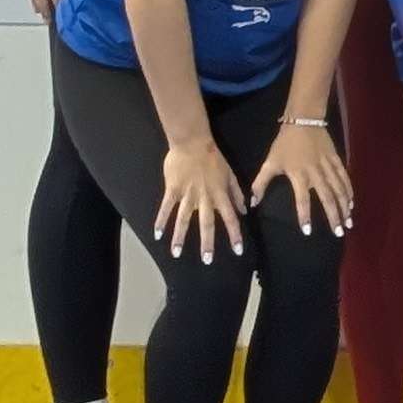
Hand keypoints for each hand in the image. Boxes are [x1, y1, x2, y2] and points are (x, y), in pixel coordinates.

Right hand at [156, 134, 245, 259]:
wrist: (192, 142)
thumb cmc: (213, 157)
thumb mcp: (230, 174)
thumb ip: (236, 193)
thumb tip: (244, 210)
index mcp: (220, 194)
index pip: (230, 218)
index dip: (235, 234)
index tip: (238, 251)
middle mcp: (205, 197)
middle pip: (207, 223)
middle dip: (207, 243)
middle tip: (207, 261)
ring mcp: (187, 194)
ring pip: (184, 219)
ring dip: (180, 237)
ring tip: (176, 253)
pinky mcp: (173, 189)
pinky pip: (166, 207)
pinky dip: (161, 221)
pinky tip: (157, 234)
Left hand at [251, 117, 353, 236]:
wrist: (304, 120)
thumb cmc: (285, 143)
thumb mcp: (270, 162)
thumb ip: (260, 183)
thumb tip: (252, 203)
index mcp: (299, 175)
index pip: (302, 199)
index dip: (305, 215)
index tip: (308, 231)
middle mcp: (316, 173)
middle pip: (327, 197)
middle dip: (333, 216)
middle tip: (339, 232)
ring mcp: (328, 166)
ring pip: (339, 189)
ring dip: (344, 206)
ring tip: (348, 222)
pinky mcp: (336, 160)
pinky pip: (344, 178)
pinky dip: (348, 190)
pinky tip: (351, 202)